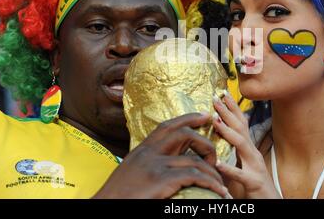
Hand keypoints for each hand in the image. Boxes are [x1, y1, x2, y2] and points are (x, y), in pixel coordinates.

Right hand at [94, 113, 227, 198]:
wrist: (103, 206)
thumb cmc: (117, 196)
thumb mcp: (130, 173)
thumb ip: (147, 164)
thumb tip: (166, 165)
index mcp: (141, 151)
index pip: (167, 126)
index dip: (188, 118)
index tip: (204, 115)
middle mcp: (148, 154)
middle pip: (183, 135)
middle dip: (204, 142)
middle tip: (215, 155)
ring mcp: (154, 166)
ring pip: (194, 160)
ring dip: (212, 171)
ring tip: (220, 183)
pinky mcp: (160, 180)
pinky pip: (194, 176)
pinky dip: (210, 182)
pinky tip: (217, 191)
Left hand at [212, 92, 279, 198]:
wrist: (271, 202)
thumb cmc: (255, 183)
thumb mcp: (244, 162)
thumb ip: (236, 149)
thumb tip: (224, 134)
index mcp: (249, 148)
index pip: (241, 123)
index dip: (233, 108)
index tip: (222, 93)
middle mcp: (253, 153)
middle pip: (241, 128)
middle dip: (228, 112)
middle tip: (215, 98)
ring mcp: (255, 166)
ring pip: (242, 145)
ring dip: (228, 132)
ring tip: (215, 121)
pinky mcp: (253, 182)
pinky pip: (240, 175)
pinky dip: (229, 169)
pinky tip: (217, 163)